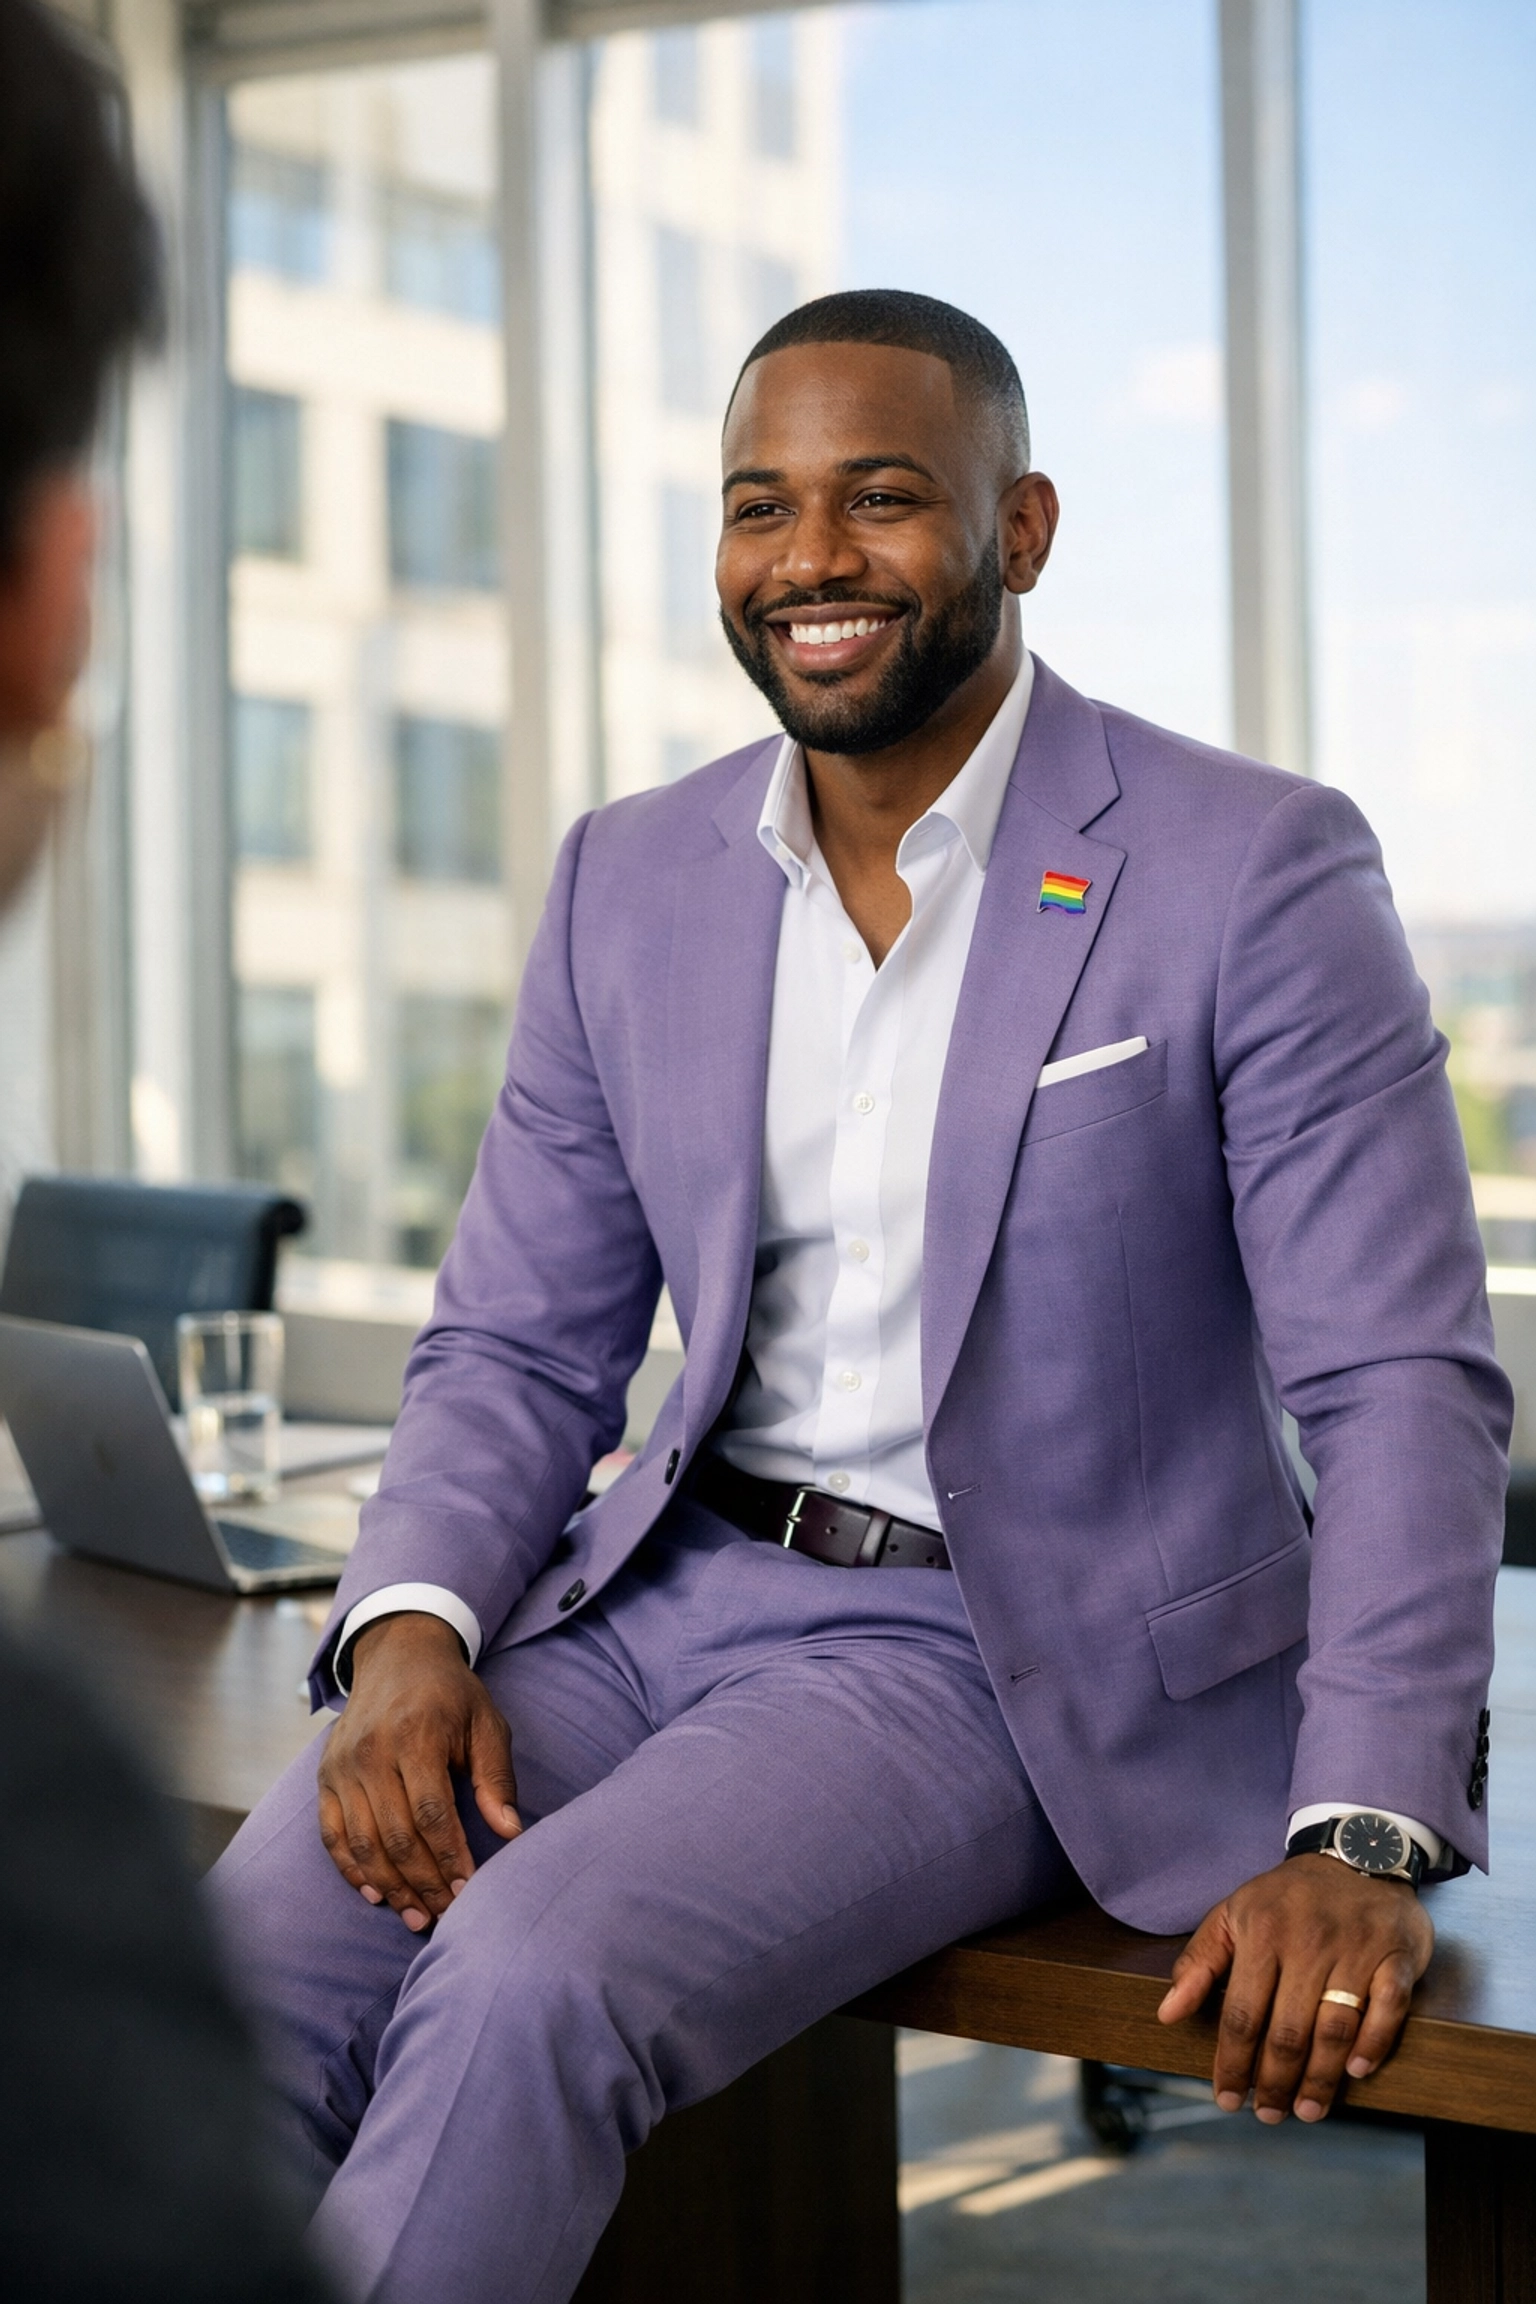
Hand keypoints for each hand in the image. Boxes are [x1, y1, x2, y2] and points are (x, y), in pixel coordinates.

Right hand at [316, 1613, 520, 1932]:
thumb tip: (511, 1832)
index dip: (450, 1858)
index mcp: (417, 1735)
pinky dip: (352, 1870)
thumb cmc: (451, 1695)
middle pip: (396, 1836)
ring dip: (391, 1887)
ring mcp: (343, 1766)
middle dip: (424, 1884)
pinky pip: (333, 1834)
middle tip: (446, 1915)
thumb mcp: (486, 1722)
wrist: (397, 1655)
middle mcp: (372, 1752)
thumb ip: (496, 1777)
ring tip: (417, 1917)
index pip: (432, 1813)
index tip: (470, 1891)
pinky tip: (377, 1895)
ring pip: (363, 1843)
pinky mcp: (326, 1776)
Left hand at [1157, 1853, 1433, 2121]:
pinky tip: (1356, 2071)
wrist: (1356, 1852)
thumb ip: (1200, 1962)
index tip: (1227, 2098)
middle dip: (1275, 2082)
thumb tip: (1167, 2013)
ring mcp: (1356, 1948)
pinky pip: (1388, 2007)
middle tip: (1269, 2114)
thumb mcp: (1233, 1914)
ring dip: (1320, 2078)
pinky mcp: (1397, 1954)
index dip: (1232, 2062)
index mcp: (1262, 1932)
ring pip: (1335, 2027)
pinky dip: (1374, 2042)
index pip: (1242, 2013)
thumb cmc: (1288, 1897)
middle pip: (1288, 2030)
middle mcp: (1309, 1941)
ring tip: (1307, 2110)